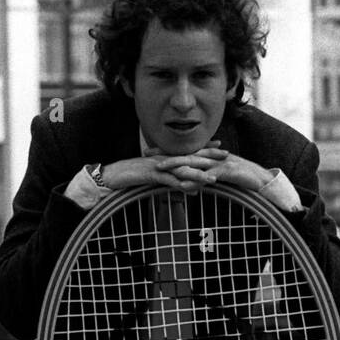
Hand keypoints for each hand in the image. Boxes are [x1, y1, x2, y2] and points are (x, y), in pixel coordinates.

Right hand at [99, 149, 222, 193]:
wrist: (113, 174)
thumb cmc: (134, 177)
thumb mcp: (158, 181)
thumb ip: (176, 184)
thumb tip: (193, 191)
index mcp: (168, 159)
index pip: (190, 153)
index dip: (206, 150)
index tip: (221, 148)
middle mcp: (166, 160)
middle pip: (191, 157)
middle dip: (209, 156)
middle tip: (226, 155)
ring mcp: (159, 167)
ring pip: (182, 170)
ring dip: (198, 174)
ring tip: (213, 178)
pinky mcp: (151, 176)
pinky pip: (168, 181)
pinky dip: (179, 186)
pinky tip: (189, 190)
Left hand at [155, 150, 275, 193]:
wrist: (264, 180)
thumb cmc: (244, 180)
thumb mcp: (223, 177)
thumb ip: (208, 178)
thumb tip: (193, 184)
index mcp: (211, 156)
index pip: (186, 152)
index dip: (169, 152)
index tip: (152, 153)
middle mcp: (214, 156)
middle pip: (186, 154)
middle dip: (166, 154)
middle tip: (148, 156)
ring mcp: (220, 163)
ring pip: (195, 162)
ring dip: (177, 165)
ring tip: (161, 169)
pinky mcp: (228, 172)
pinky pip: (209, 176)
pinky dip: (197, 180)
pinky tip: (184, 185)